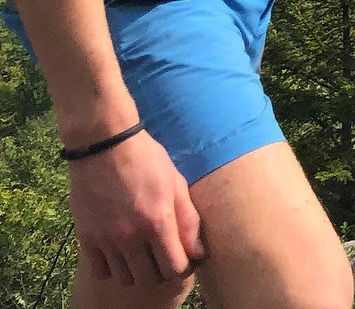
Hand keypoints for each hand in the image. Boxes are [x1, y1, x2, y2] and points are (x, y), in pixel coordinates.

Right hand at [69, 130, 203, 287]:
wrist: (104, 146)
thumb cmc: (147, 160)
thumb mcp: (176, 183)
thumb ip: (188, 221)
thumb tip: (198, 253)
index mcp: (158, 221)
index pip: (175, 268)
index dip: (184, 268)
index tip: (185, 259)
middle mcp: (131, 236)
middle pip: (150, 279)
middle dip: (163, 272)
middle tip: (164, 257)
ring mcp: (106, 239)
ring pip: (126, 279)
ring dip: (138, 272)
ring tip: (143, 255)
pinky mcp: (86, 238)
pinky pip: (101, 272)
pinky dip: (113, 269)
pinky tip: (120, 253)